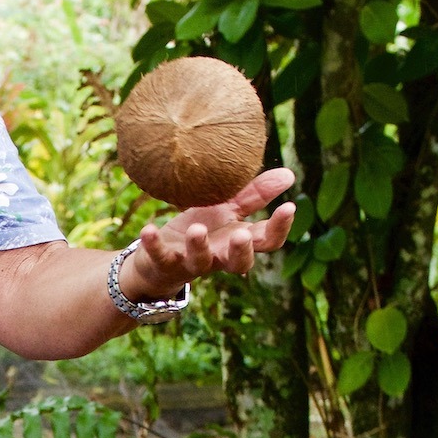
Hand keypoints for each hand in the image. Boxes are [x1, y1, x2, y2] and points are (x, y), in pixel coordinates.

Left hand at [121, 167, 297, 300]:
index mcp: (238, 242)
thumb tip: (290, 174)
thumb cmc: (201, 230)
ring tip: (196, 229)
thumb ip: (256, 195)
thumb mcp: (228, 210)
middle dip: (241, 251)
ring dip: (198, 246)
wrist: (159, 257)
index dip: (280, 228)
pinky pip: (160, 257)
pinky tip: (148, 229)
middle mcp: (219, 257)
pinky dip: (154, 245)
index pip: (267, 241)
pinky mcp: (164, 264)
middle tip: (242, 235)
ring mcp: (191, 263)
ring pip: (199, 262)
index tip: (289, 206)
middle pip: (238, 262)